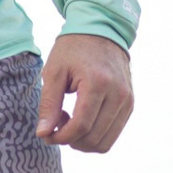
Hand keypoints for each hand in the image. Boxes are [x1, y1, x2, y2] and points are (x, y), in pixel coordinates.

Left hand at [35, 33, 133, 152]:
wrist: (101, 29)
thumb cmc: (73, 48)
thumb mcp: (54, 70)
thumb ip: (49, 103)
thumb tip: (43, 134)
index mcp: (97, 82)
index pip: (81, 125)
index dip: (61, 137)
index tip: (47, 134)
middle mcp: (118, 94)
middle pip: (93, 138)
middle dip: (70, 140)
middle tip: (56, 122)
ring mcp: (127, 100)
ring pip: (105, 142)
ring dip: (83, 140)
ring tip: (69, 119)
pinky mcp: (129, 104)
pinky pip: (113, 133)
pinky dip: (95, 135)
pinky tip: (82, 118)